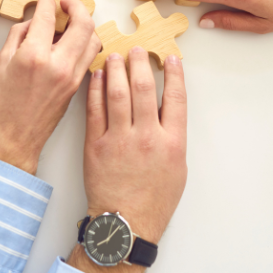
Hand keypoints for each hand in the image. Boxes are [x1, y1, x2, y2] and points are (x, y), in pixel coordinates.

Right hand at [0, 0, 100, 174]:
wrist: (11, 141)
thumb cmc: (0, 107)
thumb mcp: (0, 64)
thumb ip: (18, 36)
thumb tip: (33, 22)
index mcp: (34, 57)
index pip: (48, 17)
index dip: (47, 1)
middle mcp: (58, 65)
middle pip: (83, 24)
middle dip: (77, 7)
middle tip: (66, 4)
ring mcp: (72, 77)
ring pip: (94, 40)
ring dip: (86, 26)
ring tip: (72, 23)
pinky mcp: (77, 88)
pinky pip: (89, 58)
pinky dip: (85, 45)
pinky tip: (72, 44)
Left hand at [66, 48, 187, 272]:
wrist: (126, 223)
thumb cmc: (154, 199)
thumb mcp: (177, 167)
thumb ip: (173, 135)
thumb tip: (166, 107)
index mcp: (172, 142)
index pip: (176, 97)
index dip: (174, 74)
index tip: (171, 57)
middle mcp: (147, 137)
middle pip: (144, 88)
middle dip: (139, 63)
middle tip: (136, 49)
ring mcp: (119, 139)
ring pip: (117, 93)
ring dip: (116, 70)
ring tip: (114, 55)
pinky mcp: (95, 145)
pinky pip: (94, 109)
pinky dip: (95, 90)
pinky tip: (96, 77)